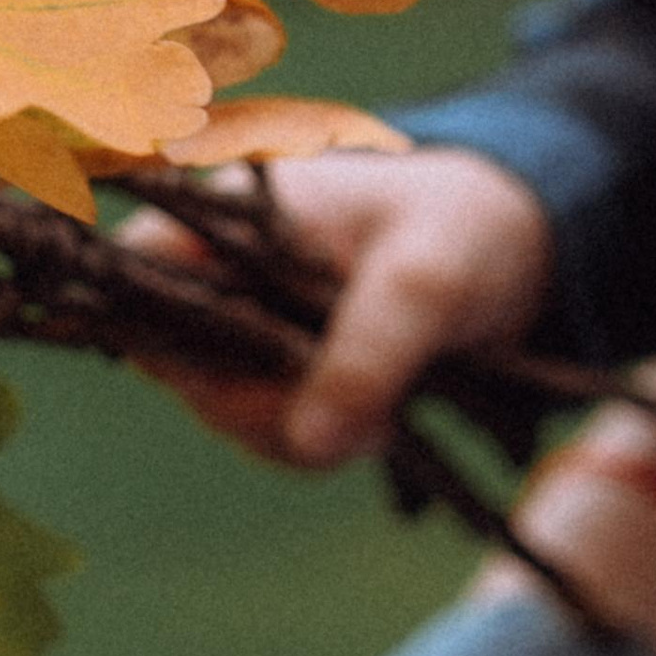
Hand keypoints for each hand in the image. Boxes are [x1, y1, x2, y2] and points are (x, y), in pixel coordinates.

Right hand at [120, 146, 552, 468]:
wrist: (519, 251)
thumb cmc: (463, 227)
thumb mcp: (429, 277)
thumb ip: (370, 349)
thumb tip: (311, 443)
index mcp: (234, 212)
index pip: (136, 267)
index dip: (160, 328)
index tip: (242, 379)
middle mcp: (223, 270)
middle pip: (177, 359)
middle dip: (257, 407)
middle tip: (353, 418)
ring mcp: (249, 326)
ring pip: (223, 406)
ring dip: (294, 432)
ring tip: (382, 418)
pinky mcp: (284, 372)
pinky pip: (268, 429)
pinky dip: (316, 443)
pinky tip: (375, 428)